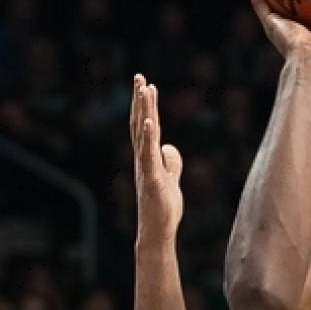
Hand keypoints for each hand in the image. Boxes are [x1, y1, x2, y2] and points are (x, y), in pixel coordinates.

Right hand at [130, 76, 183, 242]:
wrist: (157, 232)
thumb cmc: (162, 208)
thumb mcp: (170, 180)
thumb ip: (170, 163)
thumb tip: (169, 147)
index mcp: (148, 158)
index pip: (147, 127)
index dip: (147, 106)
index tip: (147, 85)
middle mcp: (143, 160)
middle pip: (140, 124)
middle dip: (141, 100)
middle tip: (140, 77)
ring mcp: (146, 169)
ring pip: (143, 135)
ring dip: (143, 111)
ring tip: (144, 90)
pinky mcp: (151, 180)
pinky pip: (149, 156)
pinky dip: (149, 138)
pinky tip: (150, 121)